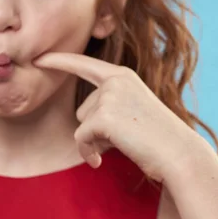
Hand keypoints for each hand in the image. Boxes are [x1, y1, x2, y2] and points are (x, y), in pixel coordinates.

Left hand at [35, 52, 199, 181]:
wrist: (178, 153)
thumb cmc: (158, 137)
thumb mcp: (133, 109)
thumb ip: (109, 105)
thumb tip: (83, 120)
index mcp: (122, 76)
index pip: (84, 64)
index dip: (59, 61)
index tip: (39, 58)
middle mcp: (114, 81)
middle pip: (82, 109)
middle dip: (96, 129)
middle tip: (126, 136)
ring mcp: (109, 97)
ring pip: (81, 124)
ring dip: (95, 141)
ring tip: (124, 143)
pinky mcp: (103, 117)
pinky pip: (81, 139)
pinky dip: (88, 153)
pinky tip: (102, 160)